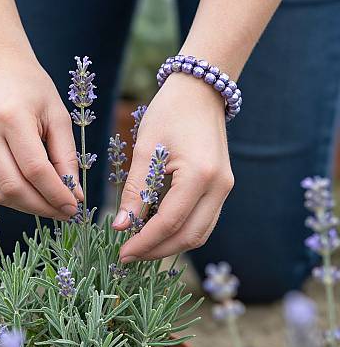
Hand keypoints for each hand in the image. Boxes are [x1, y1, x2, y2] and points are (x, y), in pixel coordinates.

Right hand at [0, 53, 81, 218]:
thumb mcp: (58, 115)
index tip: (75, 207)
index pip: (35, 170)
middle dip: (43, 207)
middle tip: (66, 212)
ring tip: (51, 205)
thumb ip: (66, 156)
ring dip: (29, 207)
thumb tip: (74, 194)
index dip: (56, 194)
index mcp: (11, 118)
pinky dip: (13, 196)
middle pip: (14, 188)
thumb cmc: (33, 89)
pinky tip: (32, 192)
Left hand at [113, 72, 233, 261]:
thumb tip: (122, 226)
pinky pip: (203, 220)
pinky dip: (181, 231)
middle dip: (157, 251)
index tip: (122, 253)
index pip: (170, 223)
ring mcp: (224, 188)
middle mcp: (219, 187)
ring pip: (200, 232)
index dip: (145, 242)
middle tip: (128, 255)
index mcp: (200, 175)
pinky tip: (158, 230)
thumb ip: (136, 190)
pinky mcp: (221, 187)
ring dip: (170, 245)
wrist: (200, 91)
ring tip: (141, 246)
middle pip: (190, 236)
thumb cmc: (169, 113)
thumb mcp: (146, 149)